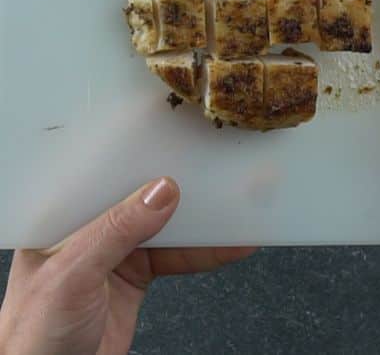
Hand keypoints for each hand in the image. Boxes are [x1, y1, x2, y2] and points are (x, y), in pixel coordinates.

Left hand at [0, 177, 255, 354]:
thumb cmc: (33, 337)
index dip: (142, 160)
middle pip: (143, 199)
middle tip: (221, 178)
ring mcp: (114, 255)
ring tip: (238, 214)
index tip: (183, 151)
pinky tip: (229, 247)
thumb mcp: (72, 277)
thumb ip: (114, 233)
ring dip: (203, 224)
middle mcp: (87, 231)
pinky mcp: (135, 277)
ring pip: (167, 228)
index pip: (104, 178)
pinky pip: (177, 257)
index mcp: (60, 220)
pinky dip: (206, 253)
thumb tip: (160, 192)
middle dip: (183, 189)